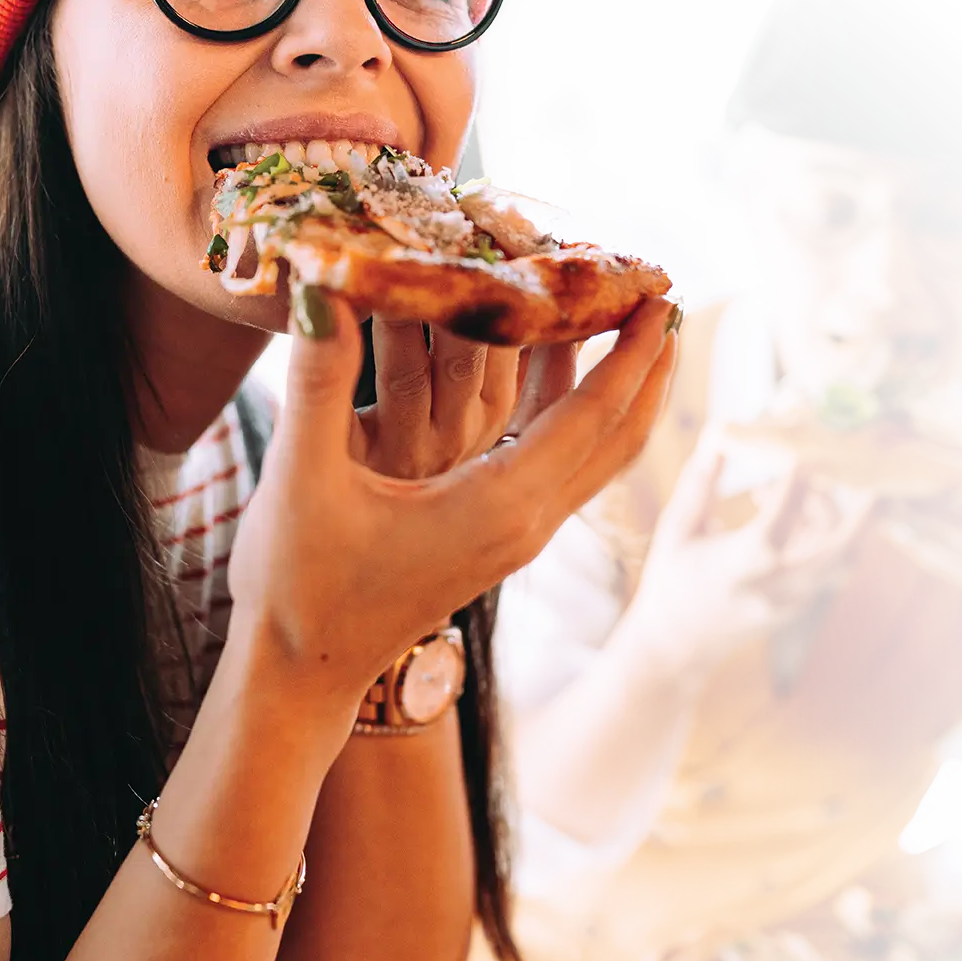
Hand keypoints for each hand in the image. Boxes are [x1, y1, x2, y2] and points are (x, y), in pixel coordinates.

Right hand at [227, 286, 681, 719]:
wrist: (302, 676)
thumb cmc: (298, 586)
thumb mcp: (302, 477)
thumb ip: (319, 380)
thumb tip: (324, 284)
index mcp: (498, 506)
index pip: (593, 413)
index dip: (632, 346)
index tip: (662, 284)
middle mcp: (526, 523)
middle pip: (618, 433)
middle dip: (647, 360)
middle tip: (663, 286)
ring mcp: (518, 537)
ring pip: (597, 453)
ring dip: (620, 387)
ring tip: (628, 319)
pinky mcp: (499, 540)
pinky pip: (564, 464)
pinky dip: (579, 413)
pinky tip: (558, 370)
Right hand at [620, 435, 881, 689]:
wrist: (676, 647)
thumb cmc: (670, 581)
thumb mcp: (677, 529)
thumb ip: (700, 483)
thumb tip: (718, 437)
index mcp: (739, 566)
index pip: (778, 520)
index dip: (797, 484)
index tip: (806, 451)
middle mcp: (773, 587)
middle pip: (839, 552)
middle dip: (865, 517)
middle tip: (878, 482)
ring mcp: (791, 601)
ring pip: (841, 560)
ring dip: (839, 521)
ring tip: (808, 492)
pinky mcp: (798, 605)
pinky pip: (827, 567)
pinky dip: (824, 536)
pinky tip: (798, 514)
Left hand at [884, 383, 961, 616]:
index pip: (953, 472)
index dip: (928, 449)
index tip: (914, 422)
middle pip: (915, 492)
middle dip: (899, 464)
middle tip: (888, 434)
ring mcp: (949, 549)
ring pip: (897, 512)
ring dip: (889, 485)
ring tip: (886, 456)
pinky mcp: (932, 560)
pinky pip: (895, 529)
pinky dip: (888, 506)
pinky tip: (893, 483)